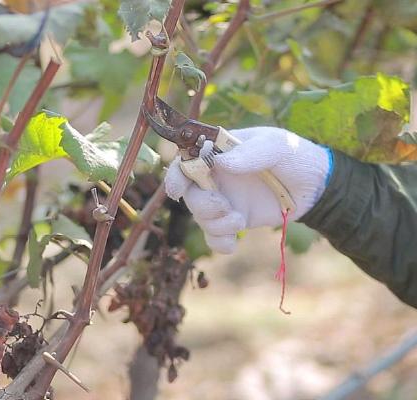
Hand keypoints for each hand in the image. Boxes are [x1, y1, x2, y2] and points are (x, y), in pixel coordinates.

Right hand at [164, 126, 331, 252]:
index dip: (176, 175)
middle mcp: (216, 176)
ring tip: (239, 220)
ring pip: (200, 216)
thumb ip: (250, 152)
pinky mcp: (234, 220)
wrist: (317, 186)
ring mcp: (224, 199)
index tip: (179, 189)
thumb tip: (221, 164)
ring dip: (214, 223)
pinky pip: (214, 236)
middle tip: (223, 207)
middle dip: (201, 204)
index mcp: (219, 152)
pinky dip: (219, 243)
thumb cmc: (294, 156)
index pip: (186, 161)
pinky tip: (233, 244)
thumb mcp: (277, 146)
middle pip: (189, 193)